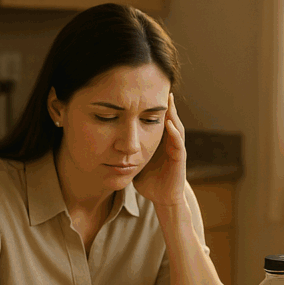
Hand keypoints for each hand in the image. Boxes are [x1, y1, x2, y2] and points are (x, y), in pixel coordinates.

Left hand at [134, 92, 186, 206]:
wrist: (163, 198)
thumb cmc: (149, 180)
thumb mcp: (134, 160)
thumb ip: (125, 149)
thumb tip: (104, 139)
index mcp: (159, 141)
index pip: (157, 119)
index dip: (153, 105)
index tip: (145, 90)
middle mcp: (170, 142)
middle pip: (169, 118)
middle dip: (166, 104)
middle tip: (161, 86)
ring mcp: (176, 150)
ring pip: (176, 126)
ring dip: (173, 113)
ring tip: (168, 99)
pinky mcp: (179, 159)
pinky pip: (178, 143)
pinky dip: (174, 132)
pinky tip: (169, 123)